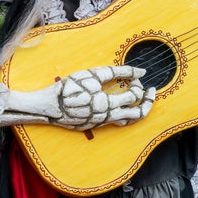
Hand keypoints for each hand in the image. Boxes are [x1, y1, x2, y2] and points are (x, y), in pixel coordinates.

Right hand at [1, 65, 155, 128]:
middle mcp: (107, 118)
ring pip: (129, 121)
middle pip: (139, 115)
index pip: (134, 96)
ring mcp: (102, 124)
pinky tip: (123, 104)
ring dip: (139, 109)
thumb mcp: (92, 74)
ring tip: (141, 98)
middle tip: (151, 90)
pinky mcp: (96, 126)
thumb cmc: (68, 88)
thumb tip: (141, 71)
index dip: (138, 83)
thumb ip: (118, 72)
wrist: (47, 106)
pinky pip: (117, 122)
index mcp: (107, 105)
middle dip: (148, 101)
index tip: (136, 76)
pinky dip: (125, 113)